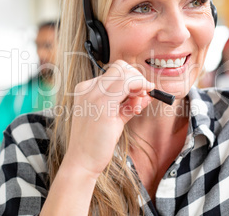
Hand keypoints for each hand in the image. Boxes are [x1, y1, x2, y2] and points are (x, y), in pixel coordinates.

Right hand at [64, 60, 154, 176]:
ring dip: (139, 85)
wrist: (82, 161)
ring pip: (125, 74)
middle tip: (143, 95)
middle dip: (137, 79)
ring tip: (137, 105)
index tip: (140, 92)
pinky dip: (138, 91)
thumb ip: (127, 104)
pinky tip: (136, 108)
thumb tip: (146, 94)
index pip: (115, 71)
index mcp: (86, 89)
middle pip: (121, 68)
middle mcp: (88, 89)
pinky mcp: (103, 106)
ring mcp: (94, 96)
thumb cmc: (95, 142)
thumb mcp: (113, 118)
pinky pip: (127, 85)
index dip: (132, 78)